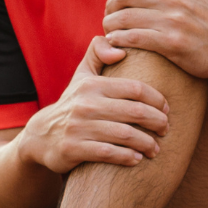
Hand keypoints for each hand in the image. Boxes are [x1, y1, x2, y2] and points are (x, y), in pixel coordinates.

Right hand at [17, 37, 170, 172]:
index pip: (135, 88)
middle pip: (135, 111)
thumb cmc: (72, 103)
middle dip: (157, 122)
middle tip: (165, 130)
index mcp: (92, 85)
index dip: (157, 99)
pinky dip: (127, 156)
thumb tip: (121, 49)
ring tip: (155, 148)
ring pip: (125, 134)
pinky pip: (109, 153)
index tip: (167, 110)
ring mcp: (78, 127)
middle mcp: (85, 104)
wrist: (40, 136)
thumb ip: (98, 53)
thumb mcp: (81, 76)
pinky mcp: (73, 149)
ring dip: (147, 143)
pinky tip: (137, 159)